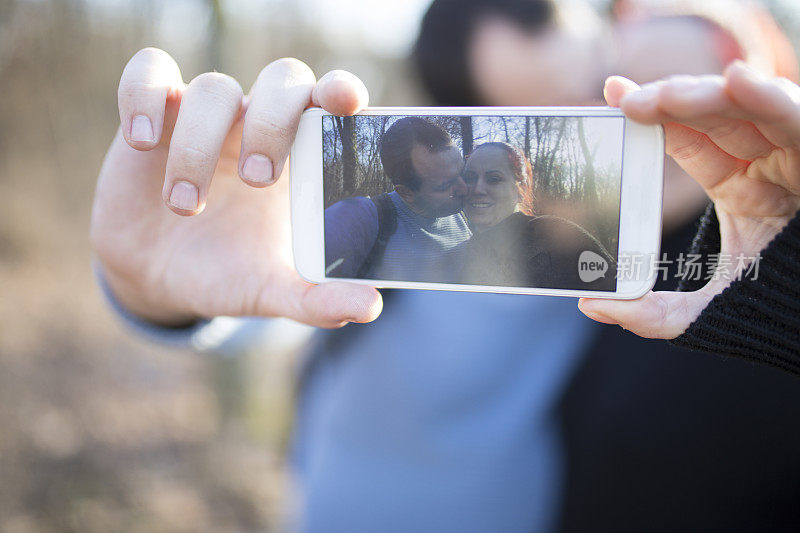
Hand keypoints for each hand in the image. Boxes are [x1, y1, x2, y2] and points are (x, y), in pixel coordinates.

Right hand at [91, 48, 381, 327]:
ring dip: (199, 144)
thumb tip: (369, 308)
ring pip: (214, 88)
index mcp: (302, 156)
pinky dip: (144, 95)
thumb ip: (316, 299)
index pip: (331, 100)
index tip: (346, 103)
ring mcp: (208, 117)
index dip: (341, 88)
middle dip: (272, 124)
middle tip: (257, 181)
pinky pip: (150, 73)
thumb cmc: (228, 272)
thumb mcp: (270, 290)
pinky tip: (143, 140)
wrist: (158, 277)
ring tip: (185, 206)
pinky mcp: (156, 116)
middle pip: (282, 80)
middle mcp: (260, 125)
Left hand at [579, 61, 799, 337]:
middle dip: (672, 100)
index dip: (654, 114)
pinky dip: (770, 96)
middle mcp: (770, 165)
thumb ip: (648, 313)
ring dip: (707, 96)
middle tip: (627, 100)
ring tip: (662, 97)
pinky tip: (740, 79)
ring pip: (752, 107)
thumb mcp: (701, 314)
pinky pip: (798, 120)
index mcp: (740, 186)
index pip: (690, 138)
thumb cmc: (772, 311)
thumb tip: (591, 305)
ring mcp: (798, 160)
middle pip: (717, 116)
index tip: (613, 93)